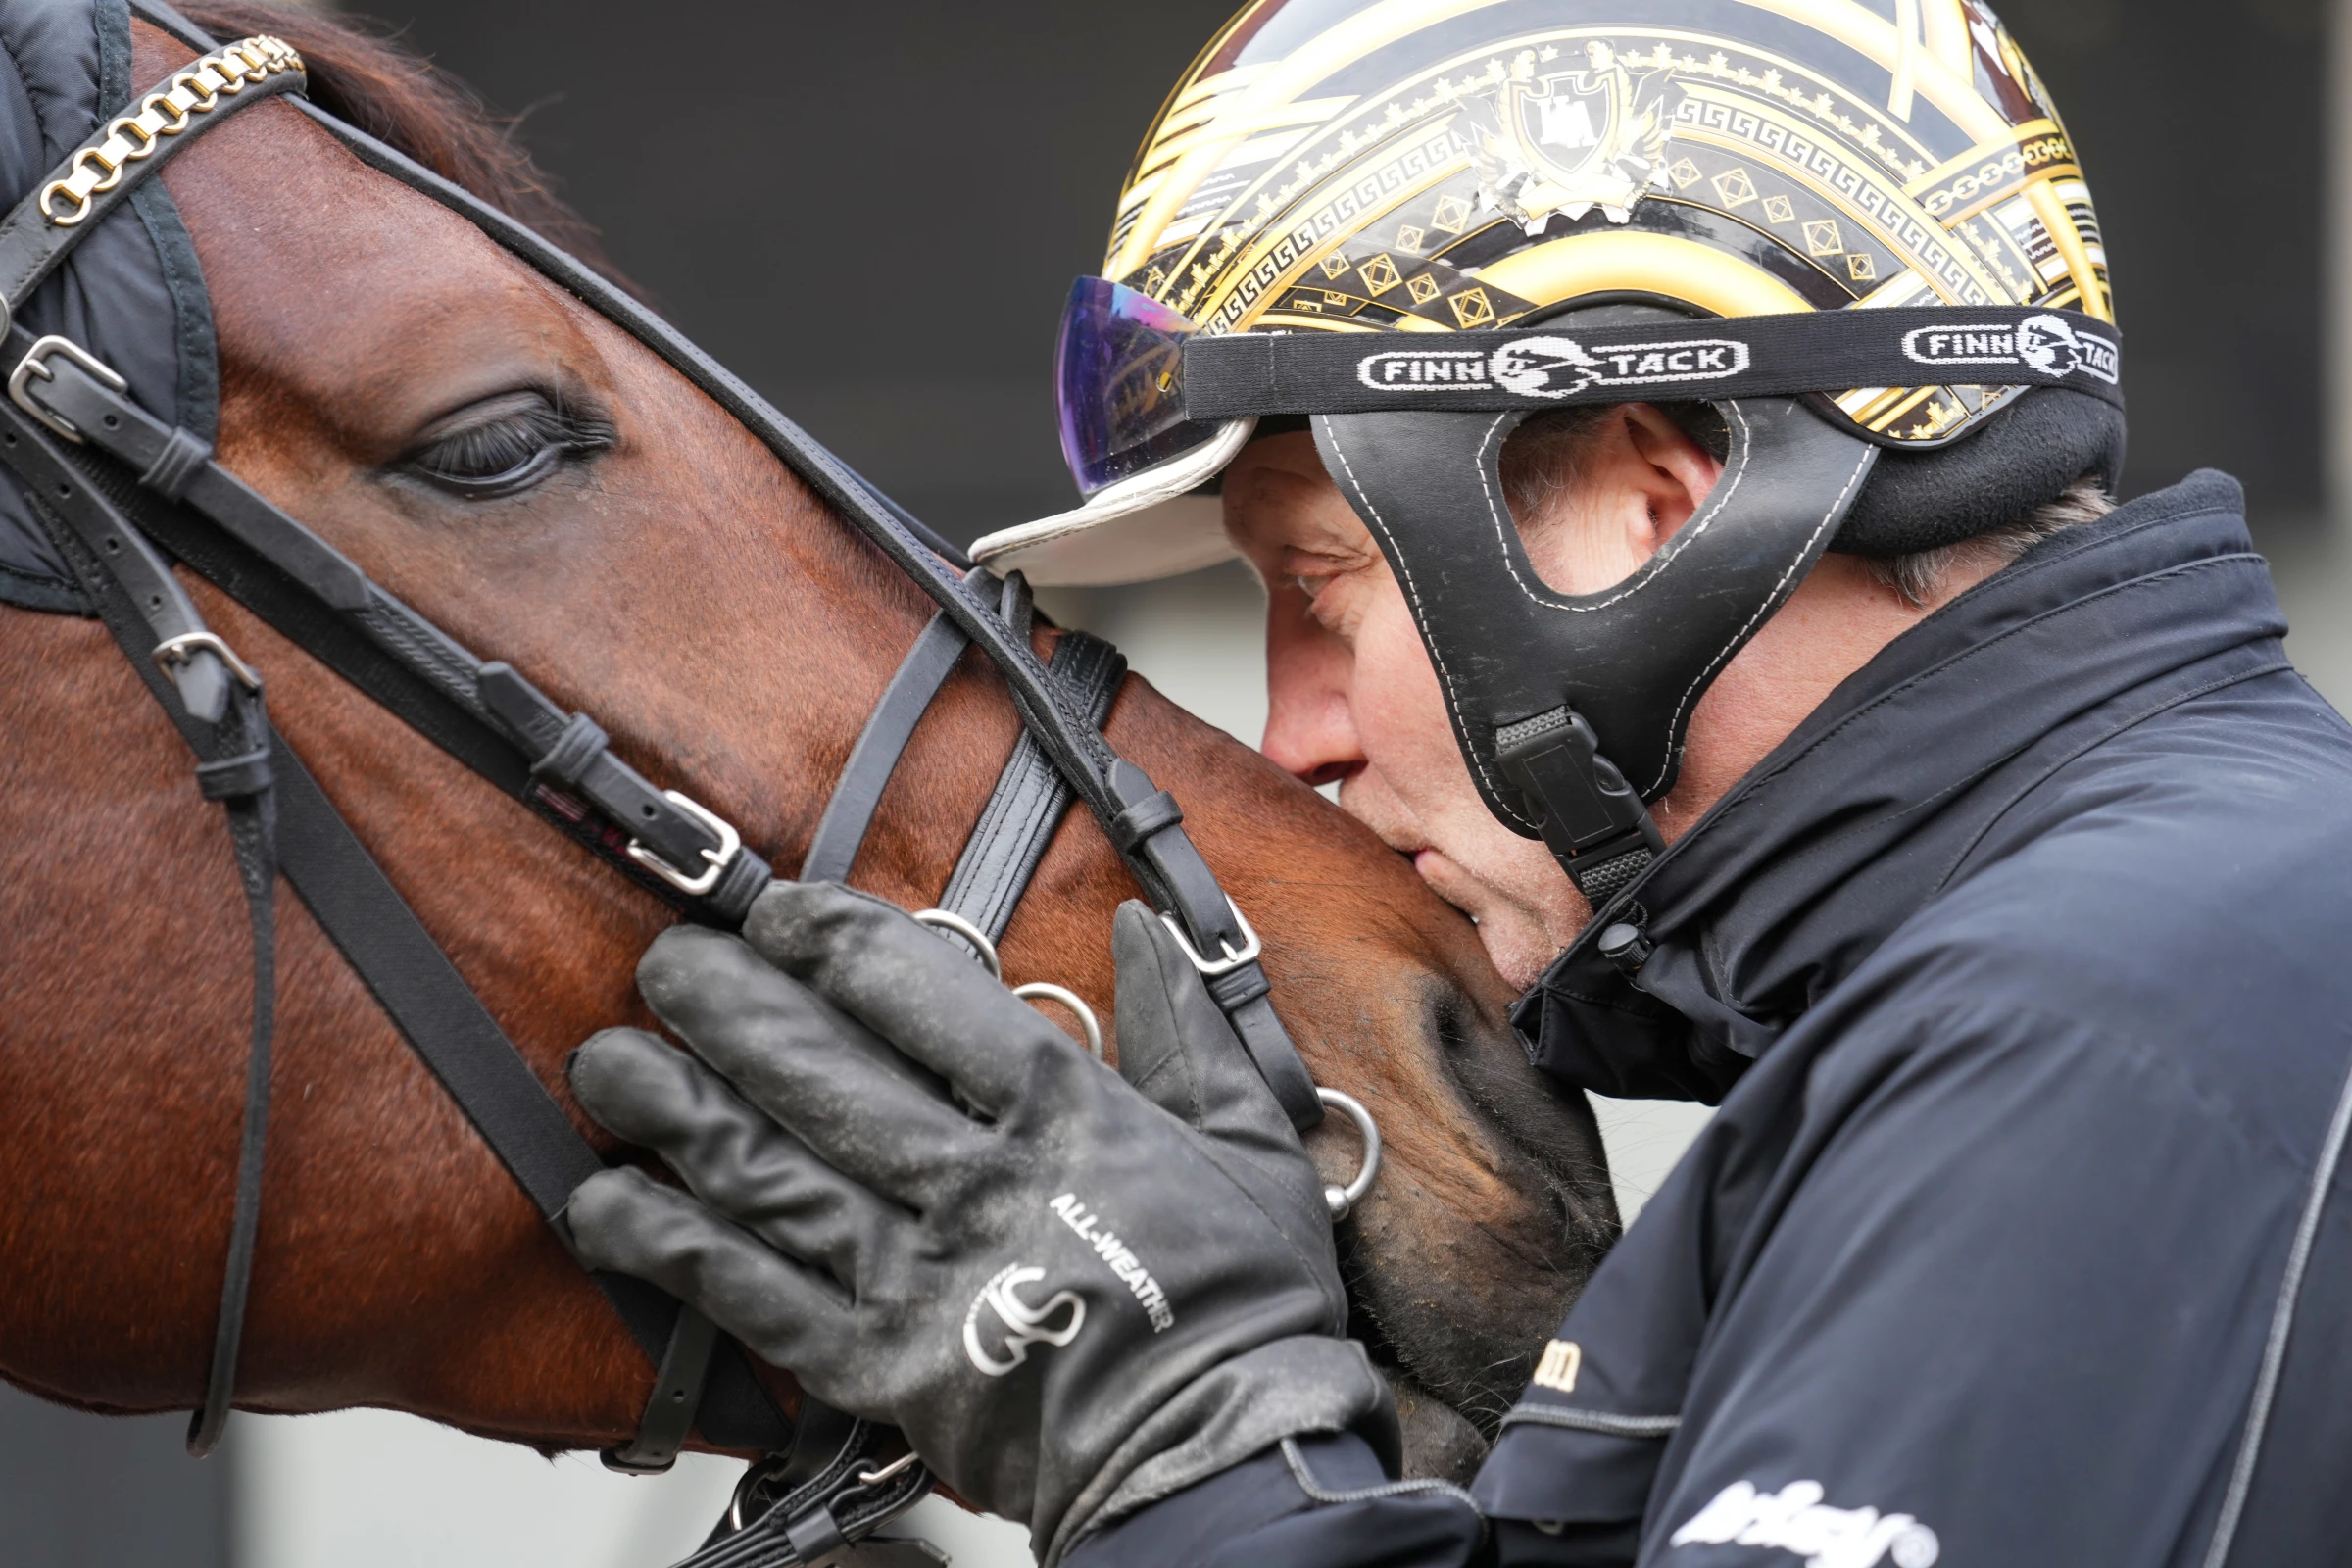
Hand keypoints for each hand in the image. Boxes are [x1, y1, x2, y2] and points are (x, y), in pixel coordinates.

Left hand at [565, 882, 1395, 1563]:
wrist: (1219, 1455)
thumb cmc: (1239, 1300)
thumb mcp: (1250, 1141)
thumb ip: (1189, 1029)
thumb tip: (1143, 931)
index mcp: (1066, 1117)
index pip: (923, 1000)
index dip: (834, 941)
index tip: (781, 912)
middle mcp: (977, 1185)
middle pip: (820, 1075)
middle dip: (726, 1008)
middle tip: (667, 964)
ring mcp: (920, 1279)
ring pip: (769, 1175)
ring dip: (677, 1111)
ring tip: (611, 1061)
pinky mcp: (879, 1366)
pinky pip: (754, 1298)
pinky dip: (674, 1249)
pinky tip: (611, 1206)